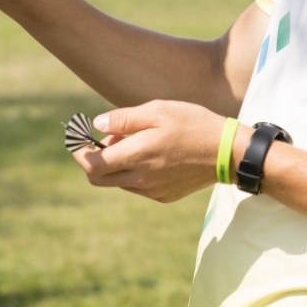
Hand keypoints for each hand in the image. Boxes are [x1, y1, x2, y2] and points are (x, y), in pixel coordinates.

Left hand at [75, 100, 239, 202]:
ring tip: (135, 141)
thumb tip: (98, 125)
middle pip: (98, 179)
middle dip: (92, 161)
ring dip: (116, 165)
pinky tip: (152, 155)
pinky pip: (138, 186)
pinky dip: (134, 172)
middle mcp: (140, 179)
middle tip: (105, 140)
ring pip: (118, 182)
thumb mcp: (159, 110)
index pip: (92, 164)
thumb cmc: (194, 125)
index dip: (79, 152)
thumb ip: (124, 119)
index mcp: (136, 156)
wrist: (228, 153)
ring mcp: (152, 191)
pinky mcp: (164, 196)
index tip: (78, 139)